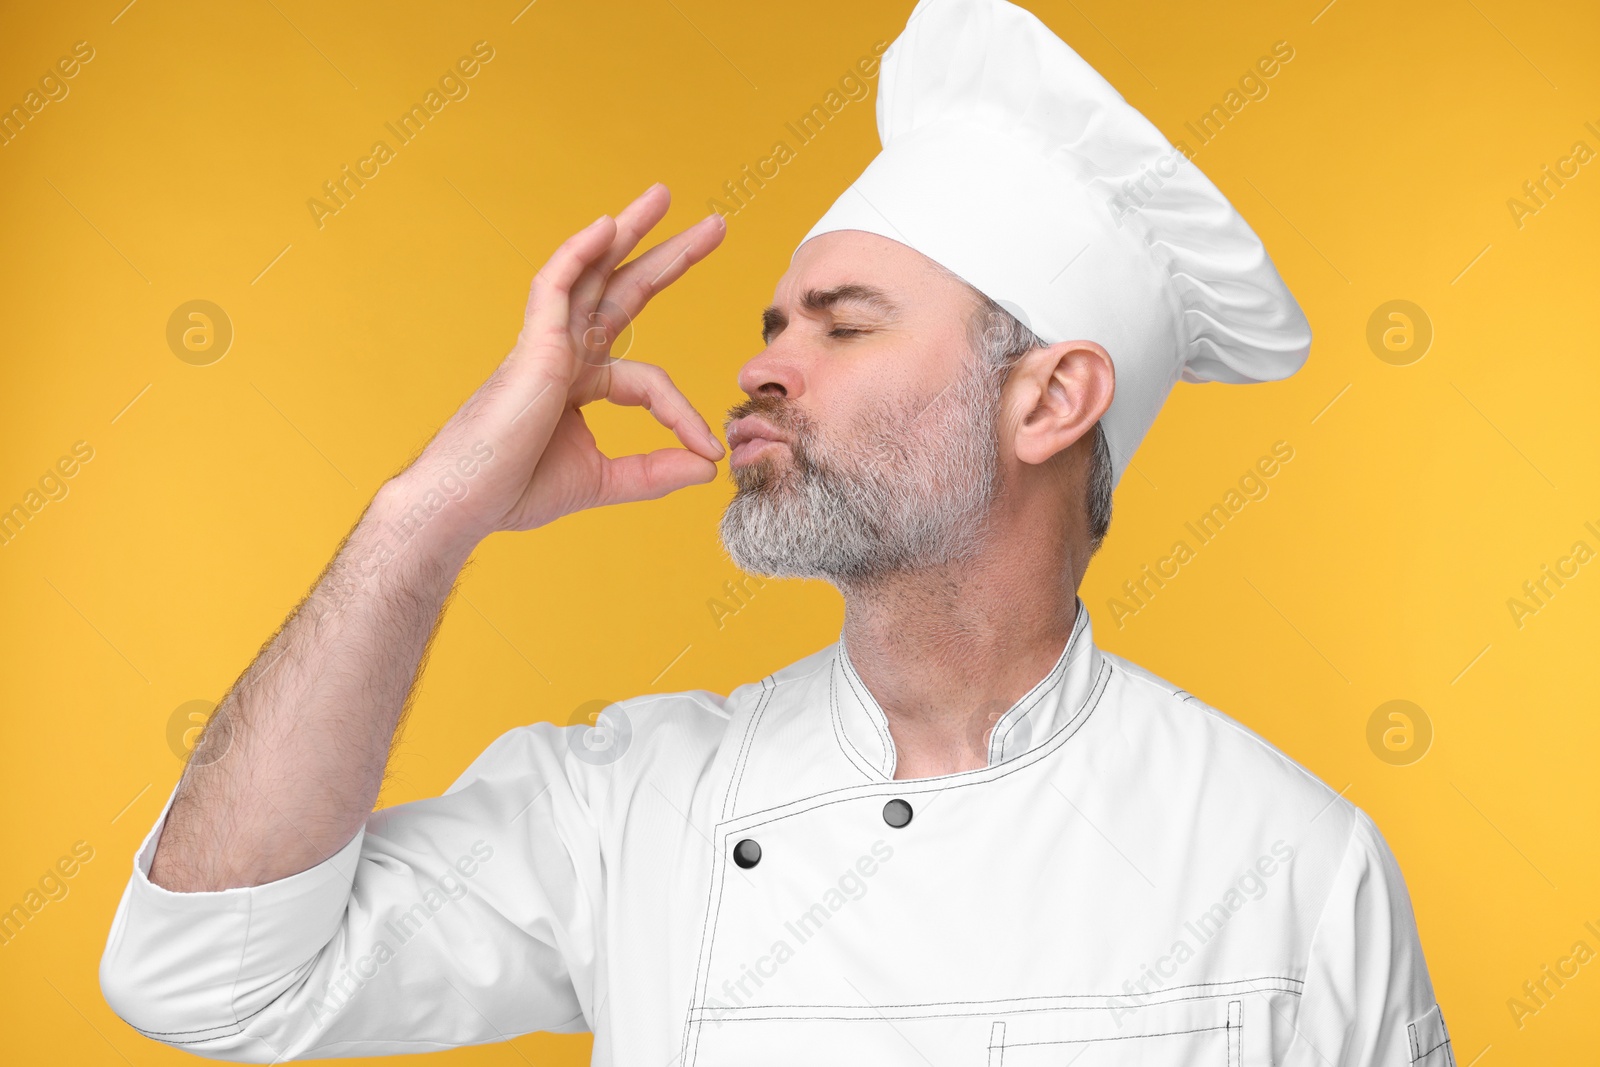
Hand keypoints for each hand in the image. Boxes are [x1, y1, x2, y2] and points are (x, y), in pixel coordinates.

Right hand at [396, 183, 726, 550]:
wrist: (466, 503)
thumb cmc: (515, 489)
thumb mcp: (603, 481)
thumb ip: (655, 471)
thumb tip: (710, 464)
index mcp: (580, 383)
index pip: (649, 382)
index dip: (682, 413)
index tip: (709, 447)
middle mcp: (566, 354)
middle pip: (625, 292)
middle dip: (669, 258)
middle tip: (714, 225)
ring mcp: (547, 344)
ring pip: (593, 273)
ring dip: (628, 231)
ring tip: (664, 195)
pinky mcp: (532, 345)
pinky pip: (554, 285)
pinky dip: (578, 253)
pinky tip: (607, 226)